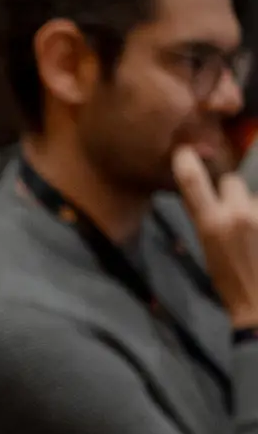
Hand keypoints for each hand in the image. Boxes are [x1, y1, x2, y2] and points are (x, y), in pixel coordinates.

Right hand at [173, 146, 257, 328]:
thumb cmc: (230, 282)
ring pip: (251, 195)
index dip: (187, 163)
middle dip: (230, 191)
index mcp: (212, 225)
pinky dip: (257, 216)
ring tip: (252, 230)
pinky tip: (256, 234)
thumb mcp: (208, 251)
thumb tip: (212, 201)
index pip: (193, 184)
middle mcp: (238, 214)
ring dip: (250, 205)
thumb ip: (210, 221)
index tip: (183, 151)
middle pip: (232, 183)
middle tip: (232, 213)